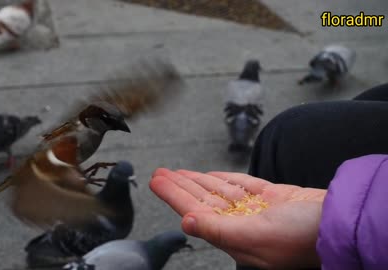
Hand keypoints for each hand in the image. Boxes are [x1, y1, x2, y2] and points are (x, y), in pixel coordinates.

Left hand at [150, 169, 325, 268]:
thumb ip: (218, 230)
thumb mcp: (257, 235)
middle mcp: (242, 223)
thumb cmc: (303, 235)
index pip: (195, 212)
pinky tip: (208, 176)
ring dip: (196, 180)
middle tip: (159, 172)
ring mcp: (257, 209)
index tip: (156, 181)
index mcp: (235, 236)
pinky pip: (240, 185)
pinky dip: (223, 179)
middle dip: (179, 186)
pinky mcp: (271, 196)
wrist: (341, 221)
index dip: (174, 196)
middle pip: (202, 200)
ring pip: (218, 191)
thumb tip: (185, 222)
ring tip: (176, 172)